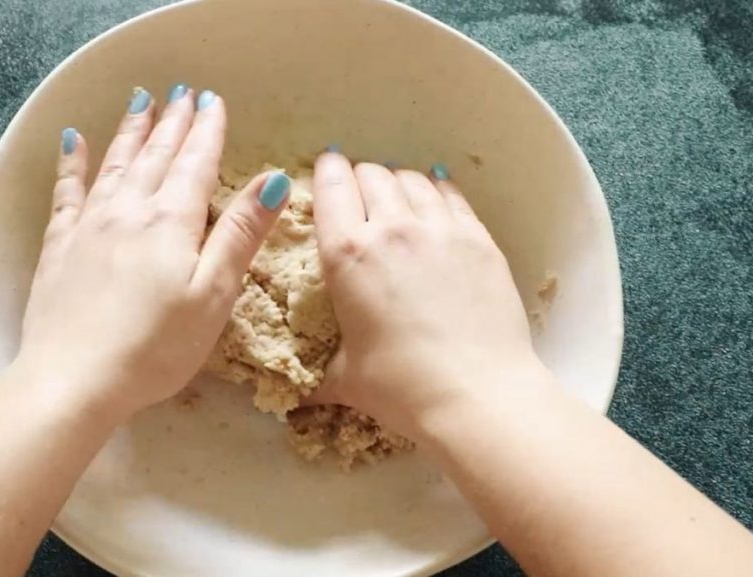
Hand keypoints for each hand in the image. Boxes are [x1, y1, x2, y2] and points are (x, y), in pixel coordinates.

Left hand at [13, 86, 289, 420]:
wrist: (73, 379)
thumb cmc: (155, 348)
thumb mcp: (213, 294)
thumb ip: (240, 234)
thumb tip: (273, 180)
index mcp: (172, 222)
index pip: (195, 164)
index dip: (207, 131)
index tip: (214, 101)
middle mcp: (129, 211)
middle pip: (156, 156)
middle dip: (173, 122)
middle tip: (182, 92)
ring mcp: (89, 225)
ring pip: (115, 163)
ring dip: (132, 131)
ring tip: (142, 102)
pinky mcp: (59, 246)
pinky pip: (67, 191)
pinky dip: (72, 163)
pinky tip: (73, 141)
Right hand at [311, 153, 539, 432]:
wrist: (476, 394)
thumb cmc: (401, 387)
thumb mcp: (343, 380)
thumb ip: (315, 375)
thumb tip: (294, 395)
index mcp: (346, 255)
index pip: (331, 187)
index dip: (327, 171)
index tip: (328, 169)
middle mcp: (391, 229)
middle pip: (371, 175)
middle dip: (360, 178)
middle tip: (360, 194)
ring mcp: (440, 229)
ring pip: (411, 179)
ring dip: (398, 181)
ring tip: (396, 197)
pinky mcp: (478, 238)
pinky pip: (451, 195)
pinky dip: (437, 190)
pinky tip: (435, 198)